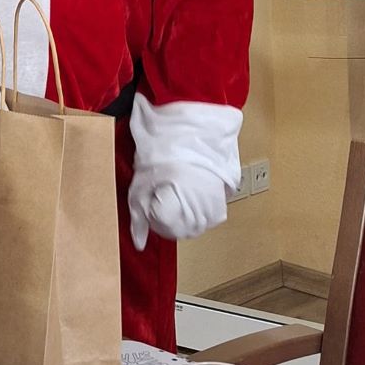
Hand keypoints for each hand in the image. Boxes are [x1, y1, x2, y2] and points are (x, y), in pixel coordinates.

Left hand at [127, 94, 242, 249]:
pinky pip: (207, 213)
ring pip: (193, 224)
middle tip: (161, 186)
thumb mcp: (142, 181)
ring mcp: (217, 209)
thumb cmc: (164, 148)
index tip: (150, 191)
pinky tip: (189, 183)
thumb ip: (139, 216)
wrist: (194, 121)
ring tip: (176, 182)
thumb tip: (138, 244)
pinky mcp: (226, 198)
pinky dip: (197, 204)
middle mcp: (203, 217)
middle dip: (165, 213)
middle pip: (178, 230)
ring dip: (182, 210)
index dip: (151, 210)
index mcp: (179, 212)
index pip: (161, 228)